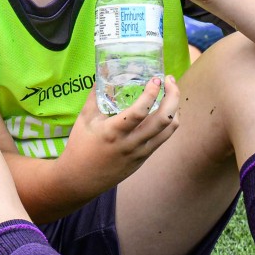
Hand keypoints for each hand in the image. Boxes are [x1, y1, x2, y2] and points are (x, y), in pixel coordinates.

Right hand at [60, 76, 179, 193]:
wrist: (81, 178)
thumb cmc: (80, 147)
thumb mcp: (83, 121)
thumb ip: (94, 98)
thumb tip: (101, 76)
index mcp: (113, 132)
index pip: (140, 111)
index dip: (151, 93)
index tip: (155, 78)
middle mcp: (131, 142)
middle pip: (164, 118)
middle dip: (172, 95)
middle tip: (170, 80)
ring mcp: (141, 151)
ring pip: (170, 128)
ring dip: (175, 107)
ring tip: (171, 92)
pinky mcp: (145, 157)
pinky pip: (164, 136)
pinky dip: (169, 120)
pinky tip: (166, 110)